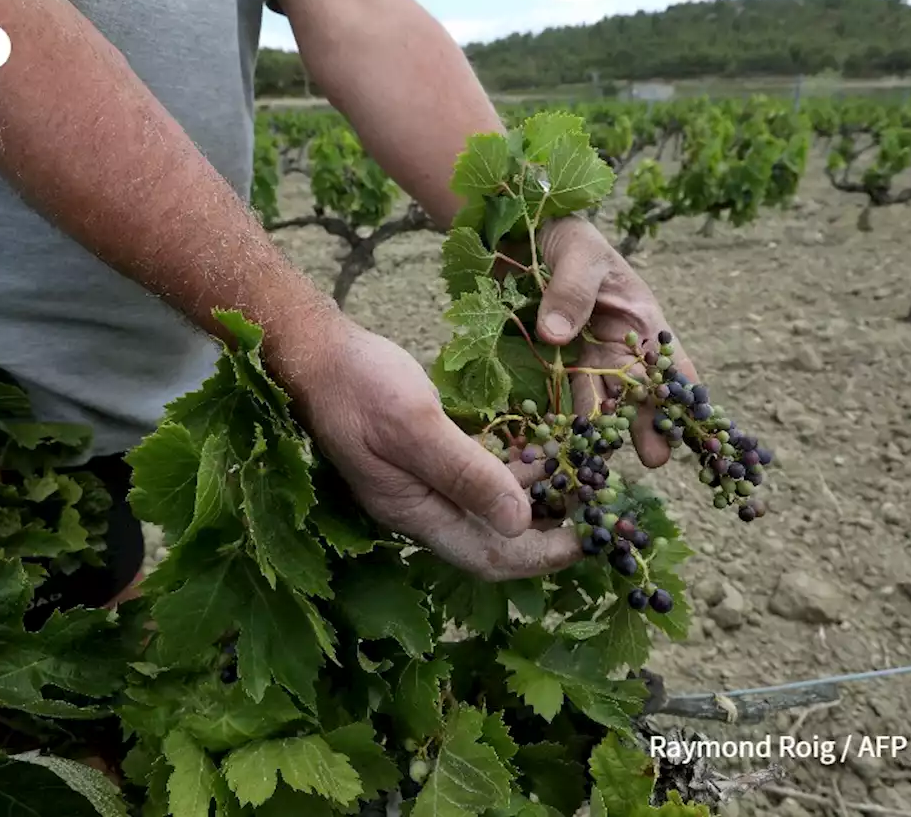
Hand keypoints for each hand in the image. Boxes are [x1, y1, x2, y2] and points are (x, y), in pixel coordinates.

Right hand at [289, 317, 581, 580]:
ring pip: (491, 507)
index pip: (489, 559)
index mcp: (414, 514)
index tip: (588, 540)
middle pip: (495, 540)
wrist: (313, 351)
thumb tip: (520, 521)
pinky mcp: (427, 456)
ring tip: (581, 475)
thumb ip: (466, 473)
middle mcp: (422, 509)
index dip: (541, 556)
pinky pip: (480, 476)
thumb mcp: (415, 425)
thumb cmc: (358, 385)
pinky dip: (514, 468)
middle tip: (597, 510)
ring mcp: (423, 483)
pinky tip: (543, 447)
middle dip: (547, 529)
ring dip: (535, 496)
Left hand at [532, 216, 698, 468]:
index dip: (683, 392)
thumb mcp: (576, 254)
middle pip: (639, 391)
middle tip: (655, 459)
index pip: (671, 361)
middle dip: (648, 424)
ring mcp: (588, 356)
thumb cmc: (566, 236)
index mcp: (640, 318)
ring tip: (604, 457)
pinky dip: (564, 416)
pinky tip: (562, 440)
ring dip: (605, 428)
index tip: (693, 421)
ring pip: (601, 399)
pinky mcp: (557, 363)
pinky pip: (564, 394)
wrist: (523, 233)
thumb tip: (556, 335)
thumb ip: (571, 290)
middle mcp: (619, 343)